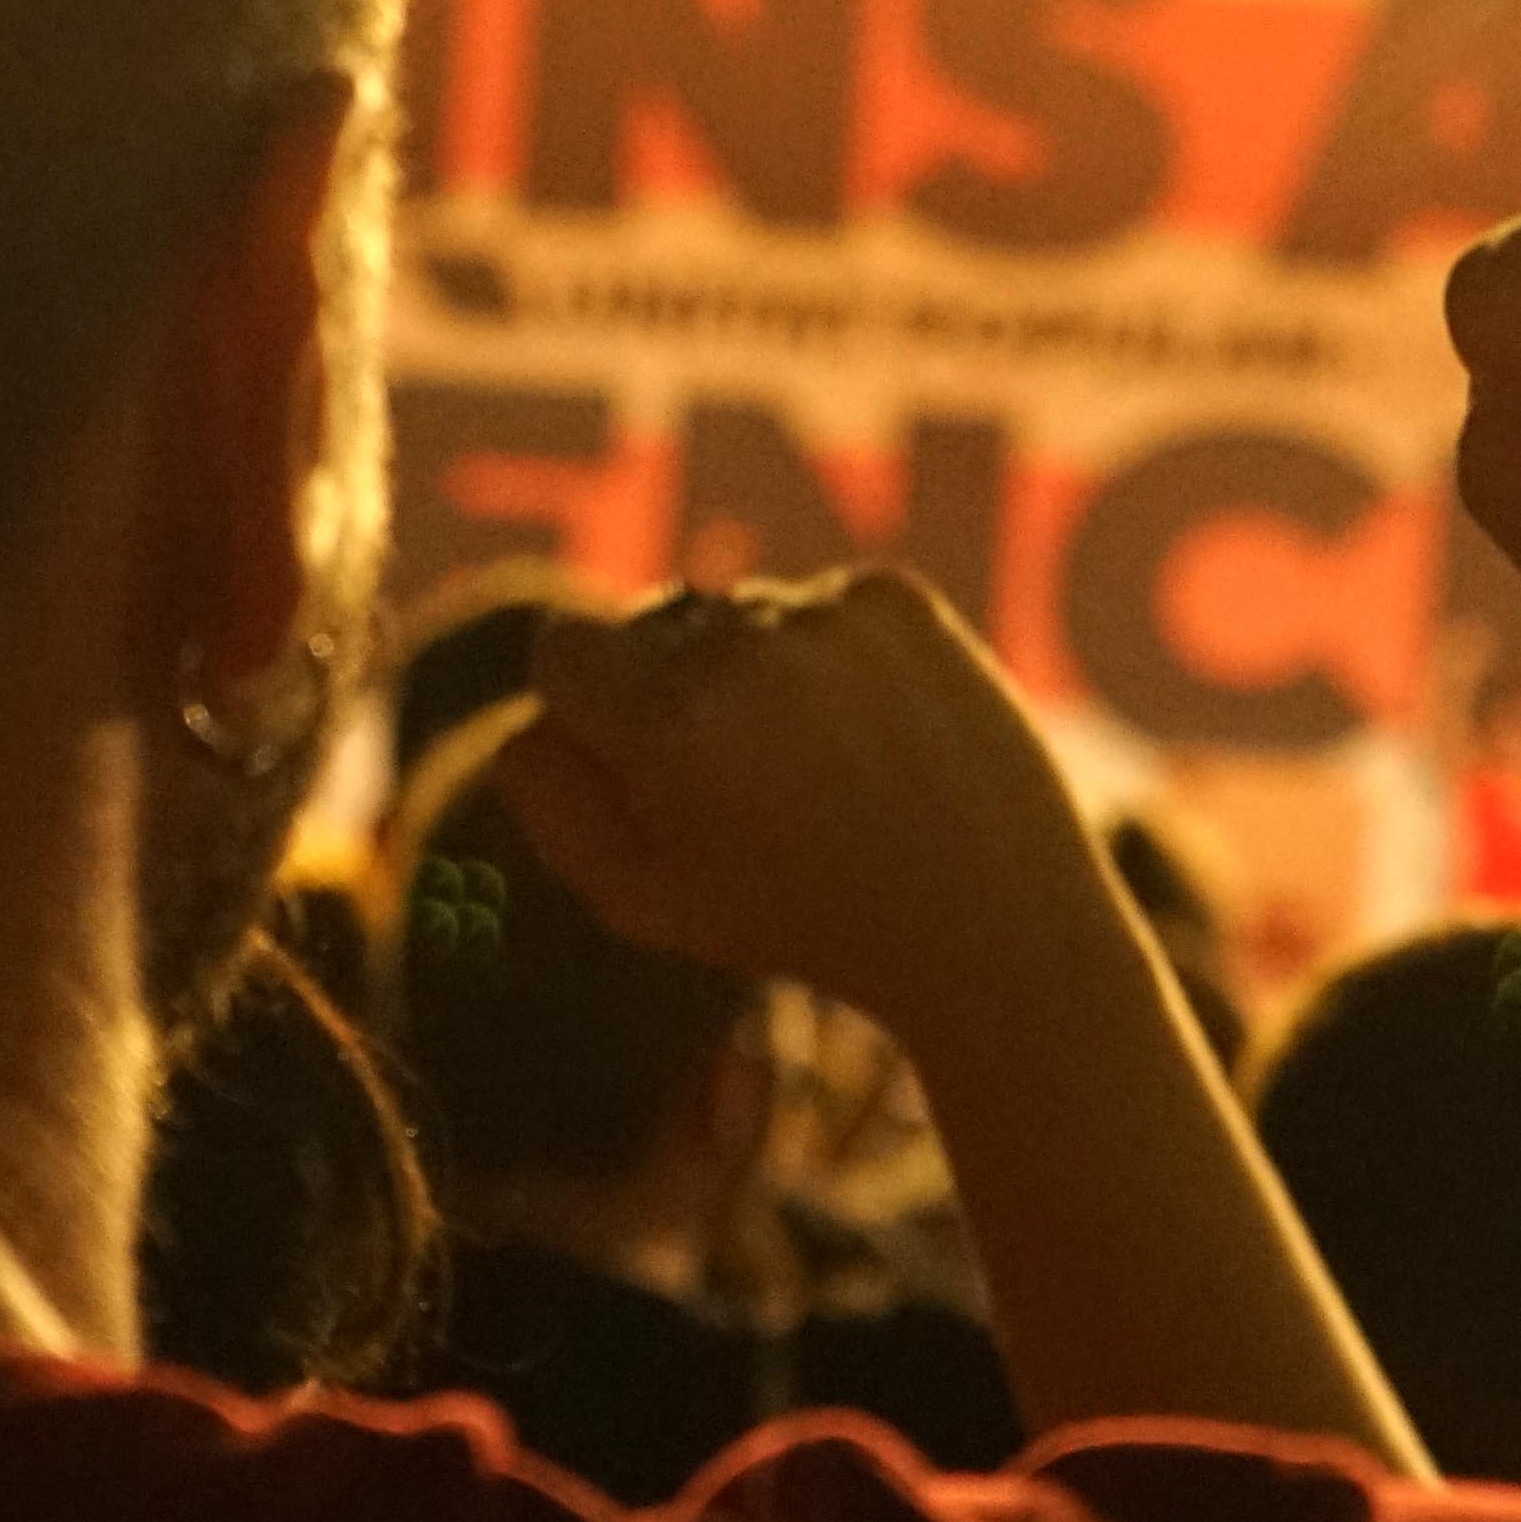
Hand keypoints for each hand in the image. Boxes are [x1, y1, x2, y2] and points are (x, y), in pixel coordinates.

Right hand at [492, 572, 1135, 1044]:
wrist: (990, 918)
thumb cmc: (800, 923)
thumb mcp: (639, 899)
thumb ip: (549, 799)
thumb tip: (529, 717)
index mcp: (666, 720)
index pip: (561, 649)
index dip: (589, 712)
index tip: (637, 761)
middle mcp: (743, 643)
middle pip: (649, 627)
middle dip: (675, 693)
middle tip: (747, 787)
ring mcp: (828, 610)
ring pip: (739, 616)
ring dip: (758, 676)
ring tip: (825, 774)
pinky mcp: (897, 598)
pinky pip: (820, 605)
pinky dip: (836, 660)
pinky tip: (878, 737)